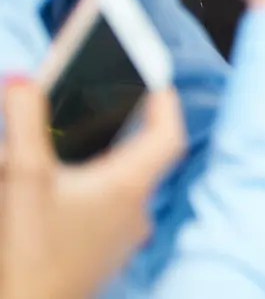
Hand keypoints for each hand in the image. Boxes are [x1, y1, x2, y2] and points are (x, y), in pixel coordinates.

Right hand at [0, 78, 185, 298]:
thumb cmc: (27, 257)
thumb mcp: (23, 179)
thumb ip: (24, 125)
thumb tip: (21, 82)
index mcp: (128, 187)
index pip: (168, 133)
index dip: (164, 101)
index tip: (152, 79)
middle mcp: (134, 213)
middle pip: (141, 158)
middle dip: (120, 130)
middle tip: (100, 107)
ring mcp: (119, 240)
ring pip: (119, 188)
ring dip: (99, 164)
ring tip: (69, 148)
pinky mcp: (99, 259)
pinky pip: (103, 214)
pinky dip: (87, 194)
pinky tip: (56, 194)